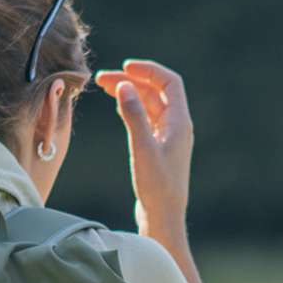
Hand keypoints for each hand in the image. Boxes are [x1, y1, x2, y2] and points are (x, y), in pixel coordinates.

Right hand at [95, 60, 193, 232]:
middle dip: (131, 80)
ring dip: (129, 93)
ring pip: (148, 104)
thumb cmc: (157, 186)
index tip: (125, 66)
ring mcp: (167, 136)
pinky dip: (131, 107)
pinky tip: (117, 105)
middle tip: (102, 78)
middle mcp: (176, 126)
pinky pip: (145, 118)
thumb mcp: (142, 148)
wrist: (163, 216)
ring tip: (103, 86)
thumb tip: (124, 86)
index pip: (169, 82)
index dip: (149, 70)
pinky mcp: (157, 147)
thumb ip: (134, 115)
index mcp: (180, 122)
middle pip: (156, 91)